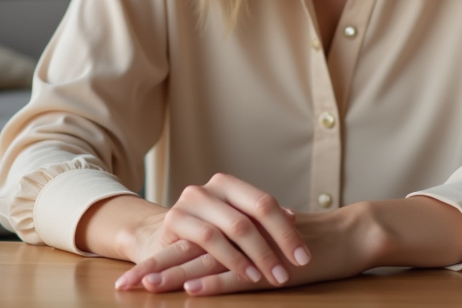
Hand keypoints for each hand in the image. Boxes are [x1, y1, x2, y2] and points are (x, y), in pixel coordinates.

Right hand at [114, 173, 310, 290]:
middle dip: (277, 245)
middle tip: (291, 270)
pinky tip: (247, 275)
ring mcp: (192, 201)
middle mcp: (211, 188)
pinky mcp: (174, 219)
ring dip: (257, 255)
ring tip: (272, 276)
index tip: (304, 257)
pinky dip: (232, 259)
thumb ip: (258, 221)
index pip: (265, 203)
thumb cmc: (202, 234)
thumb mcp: (232, 225)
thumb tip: (292, 217)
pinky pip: (210, 239)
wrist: (157, 239)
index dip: (287, 231)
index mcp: (229, 185)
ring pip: (234, 226)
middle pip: (254, 213)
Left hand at [119, 202, 381, 295]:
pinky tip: (194, 291)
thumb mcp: (264, 245)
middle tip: (125, 283)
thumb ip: (237, 250)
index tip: (130, 277)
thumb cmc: (308, 243)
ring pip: (209, 262)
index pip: (189, 243)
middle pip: (190, 251)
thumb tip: (206, 266)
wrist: (349, 234)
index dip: (159, 259)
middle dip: (156, 268)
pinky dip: (216, 284)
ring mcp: (256, 249)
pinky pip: (241, 275)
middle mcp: (240, 233)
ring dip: (177, 276)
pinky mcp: (274, 264)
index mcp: (234, 227)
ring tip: (148, 286)